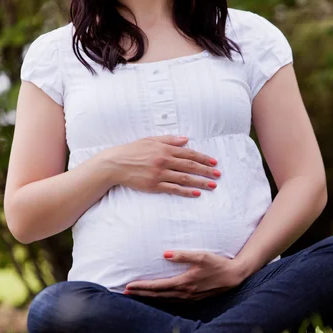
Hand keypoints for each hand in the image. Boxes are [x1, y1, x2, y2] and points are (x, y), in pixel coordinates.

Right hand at [100, 136, 220, 197]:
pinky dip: (186, 191)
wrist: (114, 164)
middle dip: (206, 171)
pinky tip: (196, 193)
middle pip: (190, 166)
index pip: (188, 153)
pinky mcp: (154, 186)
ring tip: (212, 185)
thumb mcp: (150, 140)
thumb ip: (169, 140)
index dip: (203, 158)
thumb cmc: (132, 150)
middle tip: (218, 175)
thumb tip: (186, 139)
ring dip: (200, 182)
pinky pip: (173, 189)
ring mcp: (159, 174)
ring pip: (184, 178)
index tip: (214, 162)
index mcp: (164, 149)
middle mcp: (163, 161)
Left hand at [124, 251, 247, 299]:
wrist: (234, 276)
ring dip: (149, 298)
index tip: (129, 286)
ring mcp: (189, 298)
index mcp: (184, 283)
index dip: (142, 287)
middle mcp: (184, 293)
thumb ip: (183, 254)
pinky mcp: (194, 299)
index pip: (158, 286)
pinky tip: (157, 298)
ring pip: (164, 300)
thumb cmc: (218, 263)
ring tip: (137, 295)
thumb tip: (165, 254)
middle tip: (126, 292)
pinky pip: (172, 301)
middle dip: (141, 294)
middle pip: (157, 295)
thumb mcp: (202, 255)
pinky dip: (161, 300)